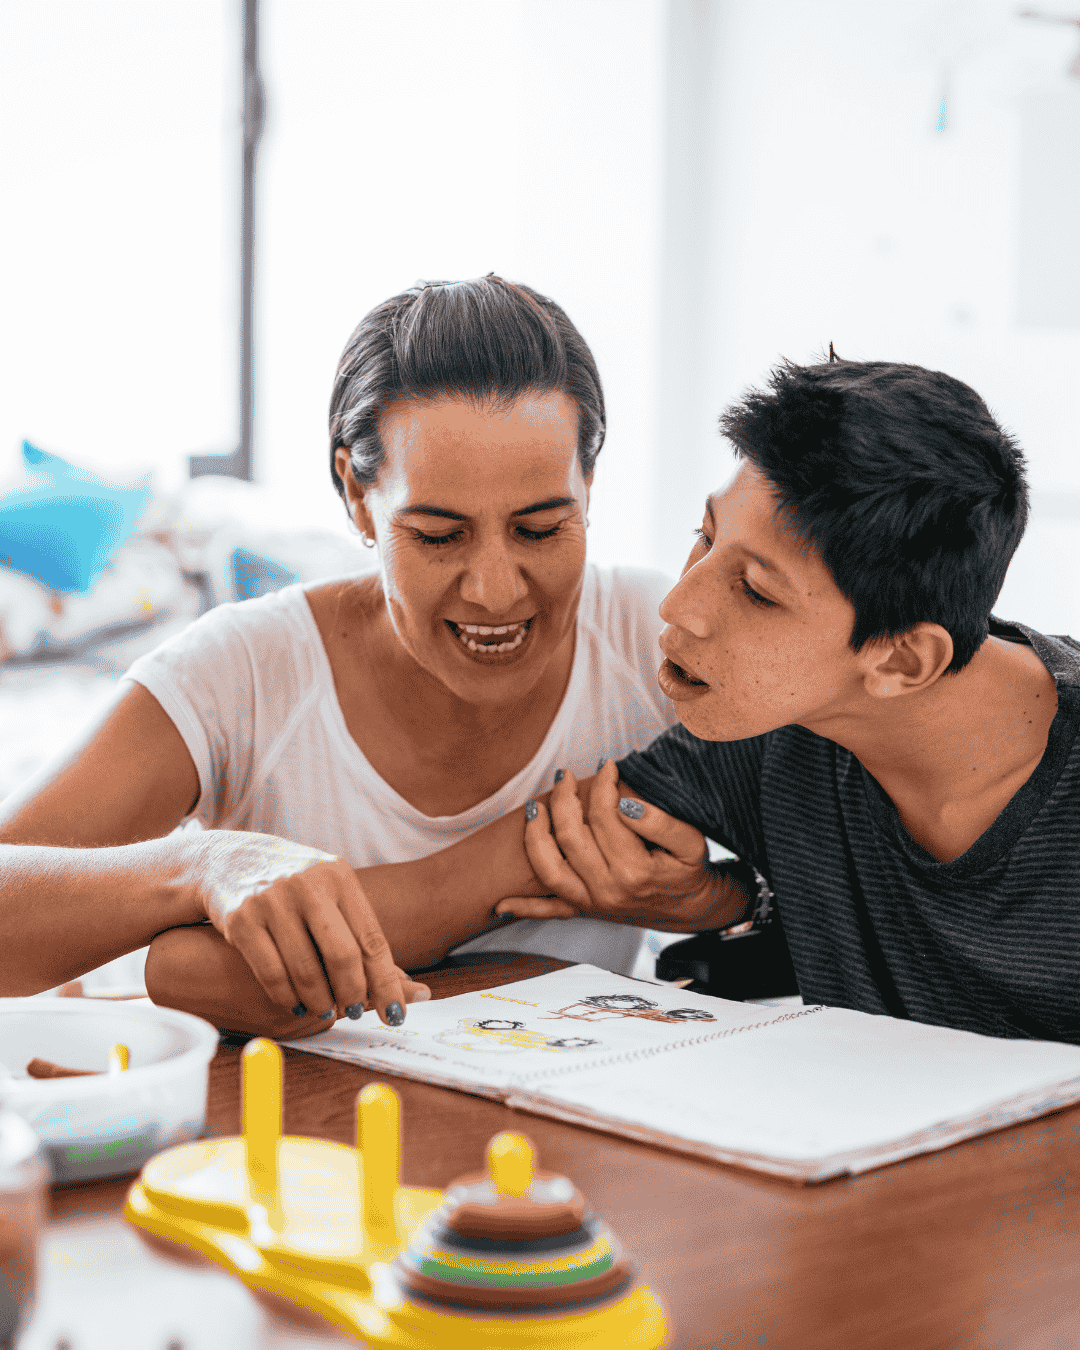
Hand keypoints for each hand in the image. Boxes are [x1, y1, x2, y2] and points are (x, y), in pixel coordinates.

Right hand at [189, 831, 429, 1025]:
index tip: (395, 1014)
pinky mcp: (242, 919)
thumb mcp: (332, 893)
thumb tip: (412, 990)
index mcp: (339, 877)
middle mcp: (308, 885)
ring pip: (306, 971)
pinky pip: (271, 974)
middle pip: (343, 956)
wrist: (232, 860)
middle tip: (353, 1012)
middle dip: (352, 994)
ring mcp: (272, 900)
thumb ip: (364, 935)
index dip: (386, 983)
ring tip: (325, 1010)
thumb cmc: (297, 887)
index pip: (371, 939)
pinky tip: (294, 1003)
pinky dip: (287, 997)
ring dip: (319, 1001)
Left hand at [496, 761, 724, 929]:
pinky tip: (499, 904)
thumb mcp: (691, 843)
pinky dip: (522, 908)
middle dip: (563, 799)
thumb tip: (623, 803)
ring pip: (548, 869)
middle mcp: (607, 890)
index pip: (605, 816)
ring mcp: (592, 903)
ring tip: (534, 807)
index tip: (607, 764)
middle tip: (564, 775)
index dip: (604, 784)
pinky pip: (548, 912)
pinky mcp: (585, 911)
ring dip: (534, 836)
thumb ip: (660, 822)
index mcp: (634, 871)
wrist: (693, 910)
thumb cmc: (689, 871)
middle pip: (571, 836)